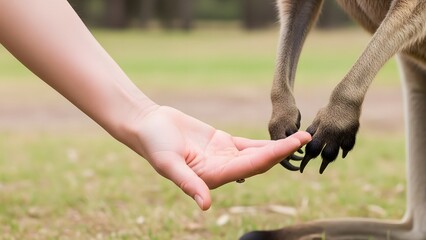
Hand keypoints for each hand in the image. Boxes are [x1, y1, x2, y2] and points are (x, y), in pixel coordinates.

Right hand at [124, 106, 310, 209]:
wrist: (148, 125)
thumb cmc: (154, 144)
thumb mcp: (168, 163)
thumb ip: (188, 184)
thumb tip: (205, 206)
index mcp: (212, 177)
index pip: (250, 167)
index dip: (274, 156)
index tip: (295, 144)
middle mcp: (222, 170)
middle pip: (260, 161)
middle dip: (283, 151)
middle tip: (307, 138)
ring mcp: (223, 156)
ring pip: (257, 153)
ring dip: (278, 147)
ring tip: (301, 136)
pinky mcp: (222, 143)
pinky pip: (248, 144)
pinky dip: (264, 142)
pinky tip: (281, 137)